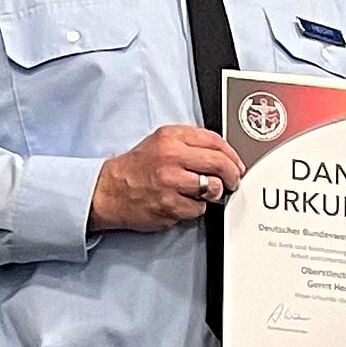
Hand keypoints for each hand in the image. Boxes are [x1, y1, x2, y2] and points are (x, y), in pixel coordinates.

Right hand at [87, 125, 243, 231]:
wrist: (110, 190)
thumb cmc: (136, 167)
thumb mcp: (160, 141)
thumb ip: (190, 141)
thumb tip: (222, 152)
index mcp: (170, 138)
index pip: (214, 141)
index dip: (232, 154)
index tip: (236, 163)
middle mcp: (171, 158)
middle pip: (219, 164)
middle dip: (232, 175)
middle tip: (232, 181)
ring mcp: (170, 183)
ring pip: (212, 189)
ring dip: (212, 193)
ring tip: (202, 192)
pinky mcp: (169, 206)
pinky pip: (198, 209)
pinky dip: (195, 208)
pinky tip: (183, 202)